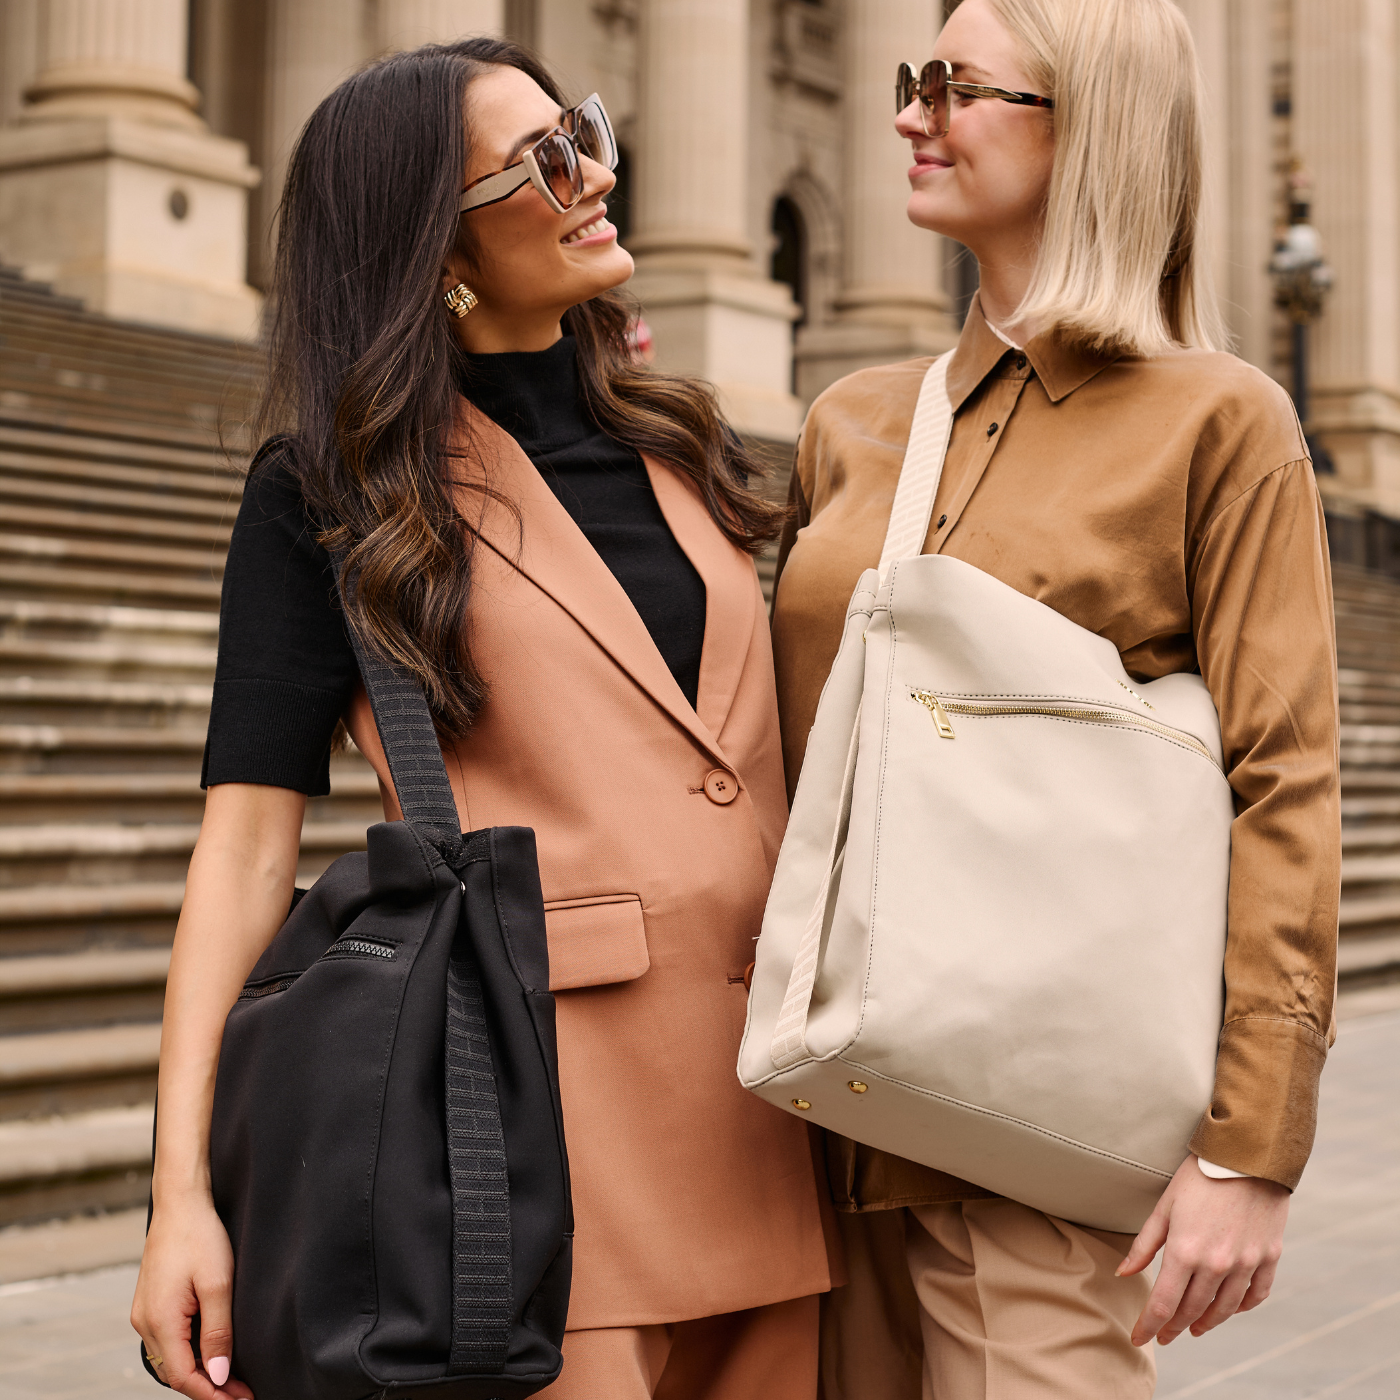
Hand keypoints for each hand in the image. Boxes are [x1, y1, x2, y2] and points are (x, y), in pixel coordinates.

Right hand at [131, 1192, 251, 1398]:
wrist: (180, 1203)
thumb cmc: (200, 1237)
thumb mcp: (218, 1284)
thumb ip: (218, 1332)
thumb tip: (219, 1376)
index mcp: (159, 1321)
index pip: (184, 1377)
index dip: (212, 1394)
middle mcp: (145, 1323)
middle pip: (175, 1372)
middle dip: (208, 1388)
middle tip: (242, 1394)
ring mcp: (144, 1313)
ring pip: (170, 1359)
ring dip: (198, 1372)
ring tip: (231, 1380)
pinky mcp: (150, 1304)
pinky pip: (167, 1341)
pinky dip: (189, 1354)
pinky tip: (211, 1353)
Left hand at [1118, 1154, 1287, 1346]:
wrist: (1247, 1157)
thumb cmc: (1199, 1176)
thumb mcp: (1165, 1206)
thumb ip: (1145, 1244)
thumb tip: (1124, 1274)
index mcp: (1185, 1251)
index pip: (1164, 1303)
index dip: (1150, 1325)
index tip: (1139, 1338)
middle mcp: (1217, 1264)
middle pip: (1192, 1310)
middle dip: (1174, 1327)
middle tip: (1164, 1335)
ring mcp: (1246, 1263)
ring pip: (1224, 1309)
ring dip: (1206, 1323)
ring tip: (1193, 1328)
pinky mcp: (1268, 1258)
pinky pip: (1254, 1295)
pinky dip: (1240, 1307)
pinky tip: (1228, 1309)